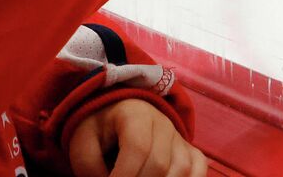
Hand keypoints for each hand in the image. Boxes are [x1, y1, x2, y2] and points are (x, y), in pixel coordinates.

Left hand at [65, 98, 206, 176]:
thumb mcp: (83, 144)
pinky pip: (199, 168)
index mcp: (135, 114)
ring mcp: (179, 136)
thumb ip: (90, 169)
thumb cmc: (98, 130)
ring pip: (181, 169)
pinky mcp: (189, 149)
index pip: (138, 149)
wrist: (116, 113)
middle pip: (160, 164)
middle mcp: (163, 122)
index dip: (124, 176)